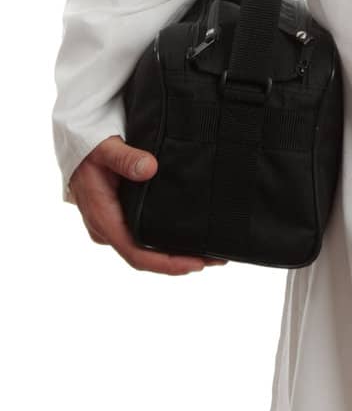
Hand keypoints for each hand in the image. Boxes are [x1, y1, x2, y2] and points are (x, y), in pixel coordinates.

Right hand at [68, 135, 228, 274]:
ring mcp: (115, 226)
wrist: (77, 147)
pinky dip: (166, 241)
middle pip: (146, 256)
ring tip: (210, 252)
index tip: (194, 264)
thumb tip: (149, 168)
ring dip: (176, 253)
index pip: (135, 252)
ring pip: (146, 249)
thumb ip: (125, 158)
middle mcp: (108, 229)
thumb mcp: (105, 149)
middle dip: (180, 261)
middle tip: (215, 257)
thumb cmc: (90, 149)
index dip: (166, 263)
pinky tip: (189, 237)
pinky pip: (144, 236)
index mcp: (103, 218)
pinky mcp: (122, 219)